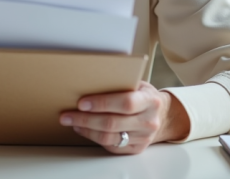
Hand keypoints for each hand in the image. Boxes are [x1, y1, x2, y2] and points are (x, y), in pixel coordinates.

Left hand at [59, 81, 190, 153]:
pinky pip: (111, 146)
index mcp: (150, 100)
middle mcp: (149, 121)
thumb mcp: (137, 83)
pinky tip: (83, 129)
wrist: (162, 114)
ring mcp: (143, 137)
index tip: (82, 102)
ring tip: (72, 122)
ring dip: (86, 130)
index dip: (102, 103)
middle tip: (67, 115)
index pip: (125, 103)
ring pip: (109, 137)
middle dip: (86, 119)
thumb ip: (119, 83)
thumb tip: (88, 80)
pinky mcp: (136, 149)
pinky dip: (93, 138)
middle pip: (113, 123)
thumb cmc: (142, 95)